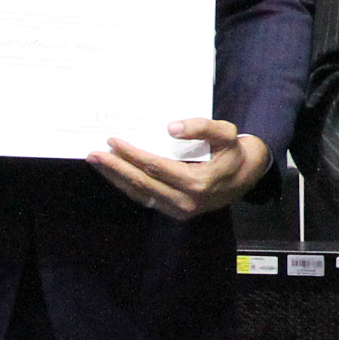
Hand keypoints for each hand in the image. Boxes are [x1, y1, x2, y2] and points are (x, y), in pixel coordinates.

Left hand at [91, 120, 268, 219]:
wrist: (244, 178)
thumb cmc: (232, 153)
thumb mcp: (226, 134)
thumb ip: (202, 127)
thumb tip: (170, 128)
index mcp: (197, 182)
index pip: (155, 167)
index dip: (132, 154)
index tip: (114, 140)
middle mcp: (185, 201)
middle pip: (142, 182)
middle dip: (116, 167)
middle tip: (94, 153)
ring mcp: (178, 210)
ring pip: (139, 193)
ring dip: (116, 178)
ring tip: (97, 162)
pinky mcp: (173, 212)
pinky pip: (145, 198)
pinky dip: (127, 186)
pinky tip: (114, 173)